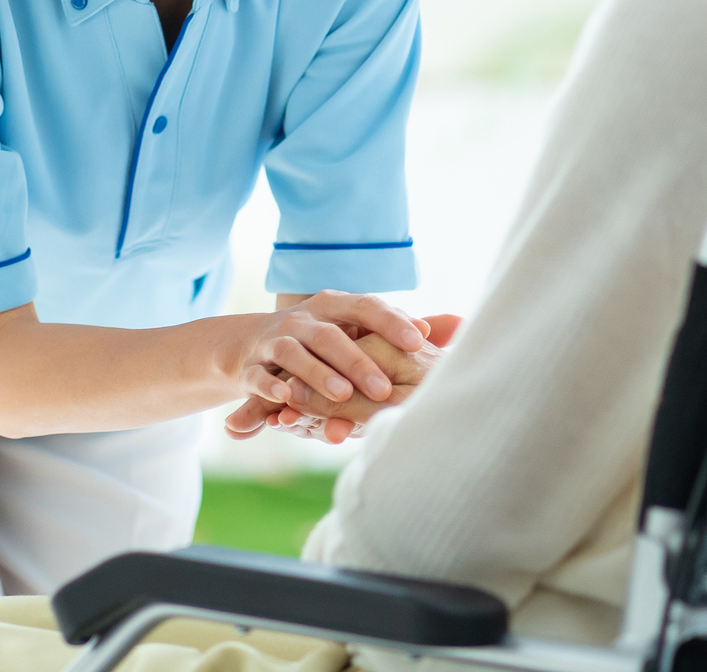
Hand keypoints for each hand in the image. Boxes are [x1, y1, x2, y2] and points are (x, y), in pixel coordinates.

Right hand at [233, 291, 426, 414]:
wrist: (251, 344)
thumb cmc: (319, 341)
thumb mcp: (356, 329)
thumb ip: (402, 329)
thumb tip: (455, 324)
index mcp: (333, 307)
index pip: (364, 306)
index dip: (390, 322)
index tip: (418, 342)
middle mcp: (303, 319)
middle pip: (330, 336)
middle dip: (357, 362)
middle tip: (383, 389)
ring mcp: (274, 341)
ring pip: (294, 354)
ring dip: (317, 374)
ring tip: (342, 395)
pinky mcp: (250, 366)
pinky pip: (258, 376)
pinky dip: (269, 387)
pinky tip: (285, 400)